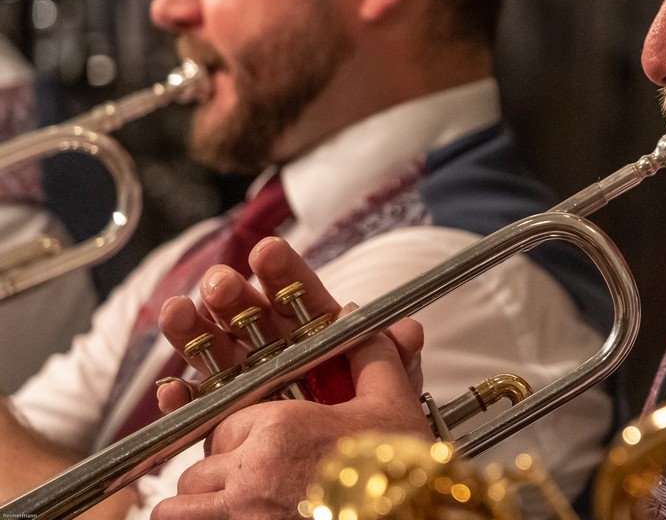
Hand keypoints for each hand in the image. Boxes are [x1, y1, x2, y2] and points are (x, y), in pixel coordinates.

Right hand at [151, 238, 430, 519]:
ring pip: (219, 356)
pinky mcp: (224, 428)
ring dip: (196, 334)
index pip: (305, 303)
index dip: (287, 276)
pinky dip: (183, 397)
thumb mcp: (391, 400)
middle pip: (255, 322)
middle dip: (235, 298)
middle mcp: (282, 361)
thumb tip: (410, 332)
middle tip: (221, 284)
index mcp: (322, 344)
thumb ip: (395, 364)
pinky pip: (200, 409)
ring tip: (180, 313)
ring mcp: (251, 393)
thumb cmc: (375, 441)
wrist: (346, 499)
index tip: (268, 252)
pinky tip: (171, 386)